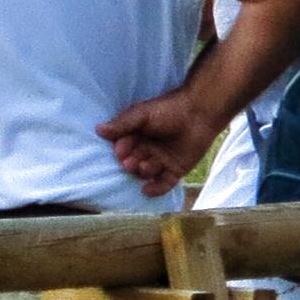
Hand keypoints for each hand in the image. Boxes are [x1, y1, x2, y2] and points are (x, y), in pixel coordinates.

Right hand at [98, 85, 224, 197]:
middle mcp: (148, 149)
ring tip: (146, 164)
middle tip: (130, 161)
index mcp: (138, 135)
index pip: (124, 147)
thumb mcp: (143, 114)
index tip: (120, 150)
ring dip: (143, 171)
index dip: (121, 150)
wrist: (200, 112)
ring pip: (146, 173)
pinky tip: (146, 189)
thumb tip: (99, 129)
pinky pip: (163, 184)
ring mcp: (162, 161)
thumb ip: (123, 123)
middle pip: (133, 162)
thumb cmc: (169, 109)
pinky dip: (155, 189)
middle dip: (130, 163)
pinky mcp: (176, 170)